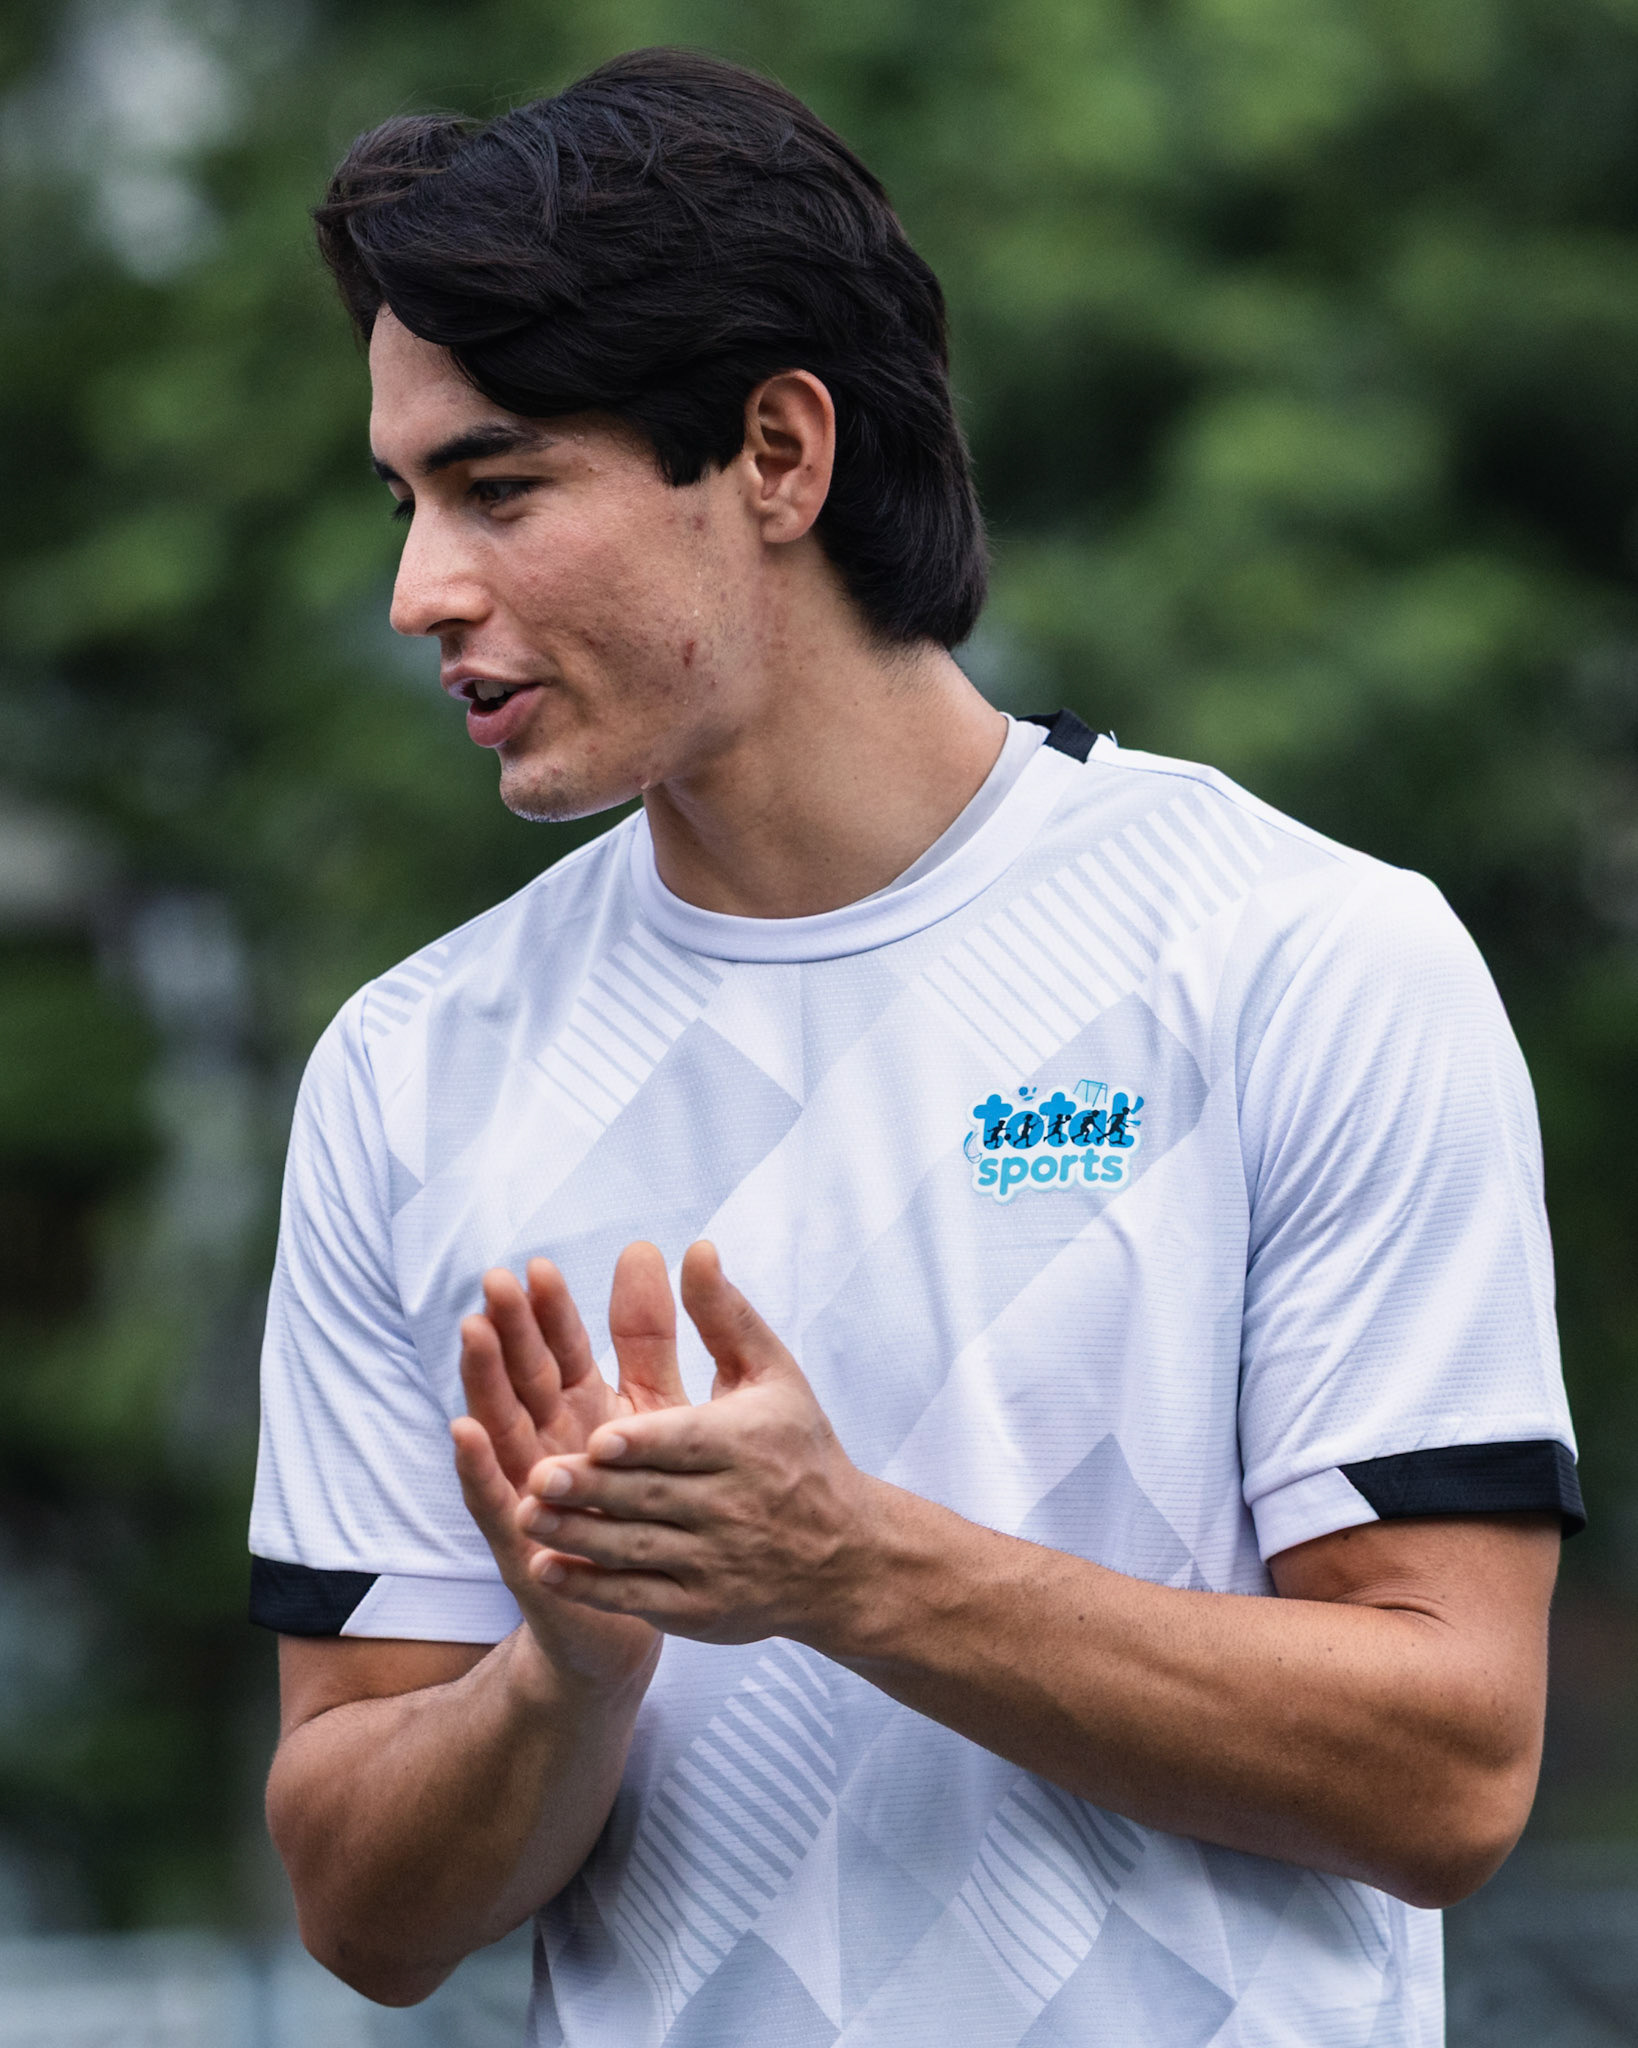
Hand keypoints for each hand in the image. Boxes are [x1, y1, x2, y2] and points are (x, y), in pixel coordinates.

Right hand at [451, 1244, 687, 1686]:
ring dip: (482, 1381)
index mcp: (583, 1410)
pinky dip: (477, 1466)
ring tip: (472, 1333)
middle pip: (523, 1378)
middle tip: (496, 1281)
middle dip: (509, 1330)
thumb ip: (648, 1336)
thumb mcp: (658, 1408)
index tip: (539, 1266)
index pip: (561, 1350)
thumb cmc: (651, 1498)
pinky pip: (495, 1500)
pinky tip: (464, 1431)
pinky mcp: (528, 1542)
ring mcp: (531, 1491)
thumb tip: (644, 1248)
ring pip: (501, 1427)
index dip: (550, 1312)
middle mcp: (549, 1444)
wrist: (661, 1600)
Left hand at [518, 1241, 878, 1648]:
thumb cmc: (799, 1450)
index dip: (642, 1445)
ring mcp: (717, 1564)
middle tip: (535, 1475)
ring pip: (638, 1550)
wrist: (847, 1558)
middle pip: (653, 1498)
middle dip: (594, 1490)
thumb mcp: (774, 1377)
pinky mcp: (702, 1611)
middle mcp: (734, 1508)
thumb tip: (694, 1248)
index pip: (687, 1445)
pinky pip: (639, 1598)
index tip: (596, 1439)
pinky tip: (547, 1567)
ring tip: (524, 1515)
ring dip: (580, 1536)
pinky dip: (593, 1588)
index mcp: (748, 1445)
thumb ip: (725, 1316)